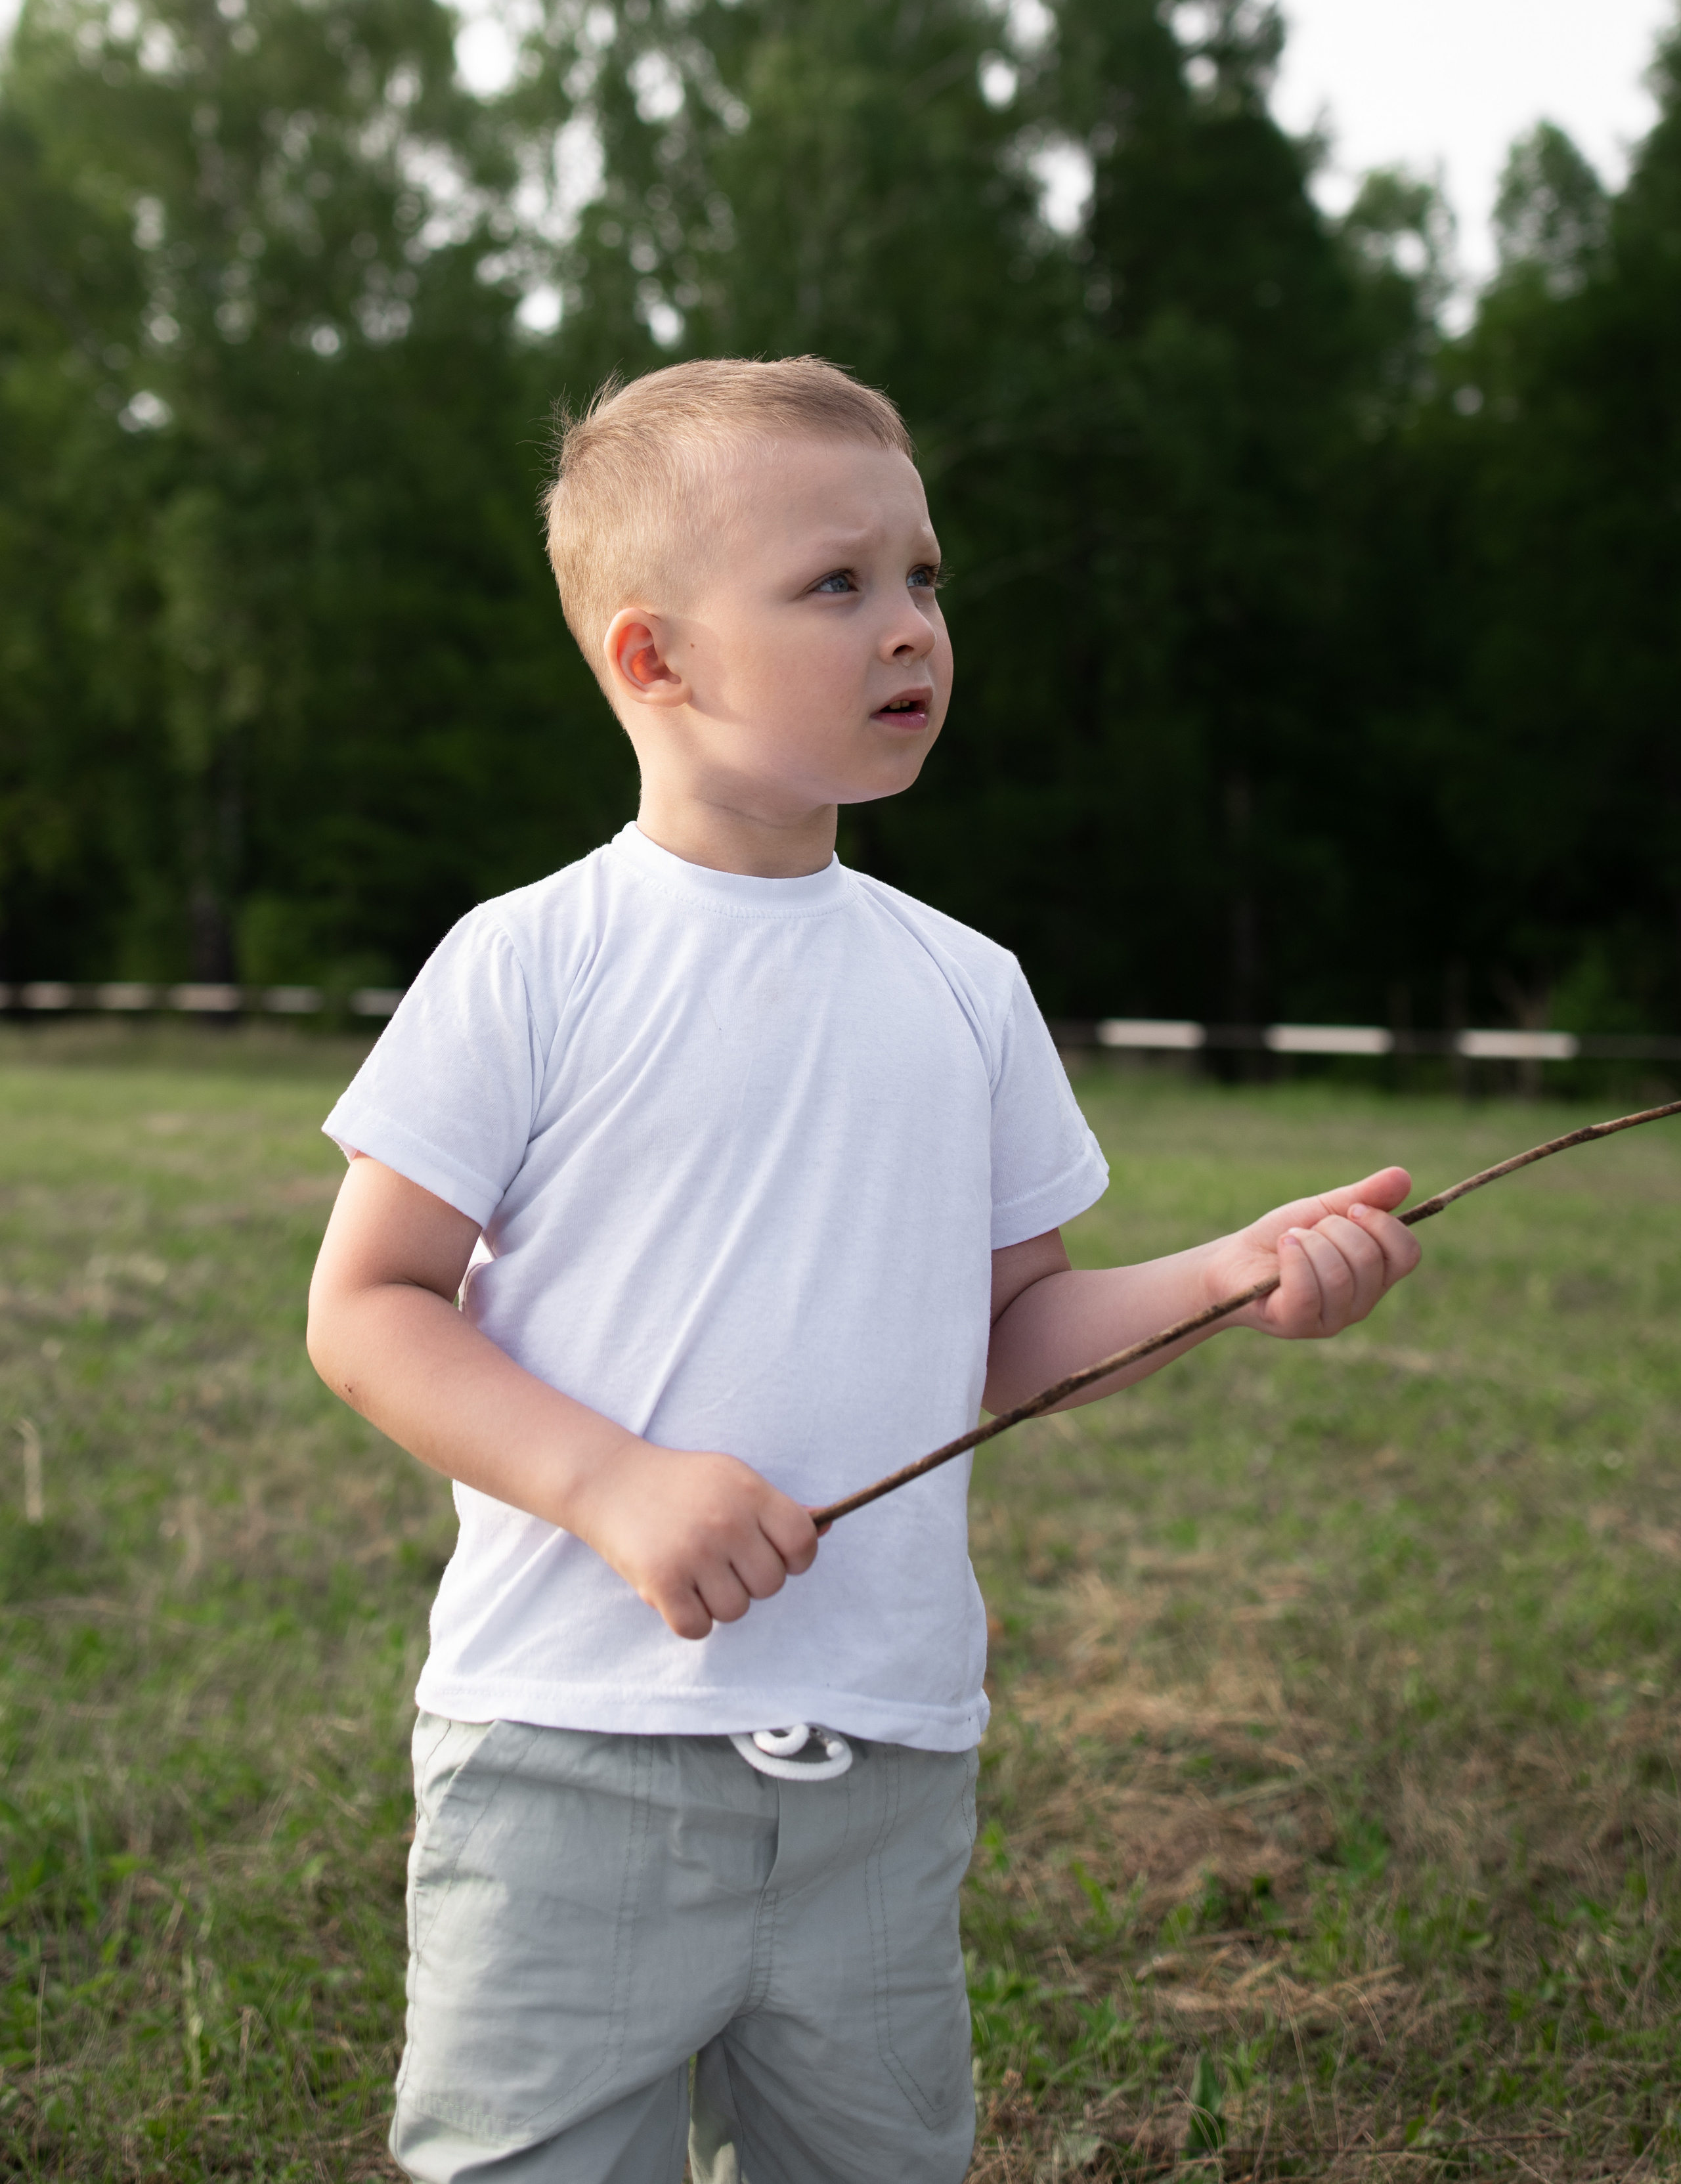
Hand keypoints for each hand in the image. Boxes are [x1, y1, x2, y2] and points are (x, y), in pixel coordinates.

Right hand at [566, 1440, 819, 1640]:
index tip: (771, 1553)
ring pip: (736, 1610)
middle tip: (722, 1559)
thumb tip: (828, 1526)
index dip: (794, 1558)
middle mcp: (726, 1522)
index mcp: (750, 1492)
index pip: (803, 1543)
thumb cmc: (681, 1483)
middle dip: (751, 1580)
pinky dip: (691, 1618)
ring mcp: (693, 1553)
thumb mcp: (734, 1478)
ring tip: (697, 1571)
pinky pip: (699, 1628)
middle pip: (771, 1584)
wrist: (611, 1480)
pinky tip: (678, 1590)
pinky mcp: (661, 1582)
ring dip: (719, 1601)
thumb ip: (778, 1507)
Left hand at [1207, 1166, 1421, 1338]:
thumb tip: (1404, 1176)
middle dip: (1334, 1228)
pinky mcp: (1297, 1324)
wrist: (1234, 1260)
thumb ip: (1365, 1196)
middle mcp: (1361, 1303)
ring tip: (1291, 1239)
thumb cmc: (1283, 1237)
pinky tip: (1283, 1246)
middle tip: (1309, 1229)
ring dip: (1309, 1242)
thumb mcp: (1324, 1209)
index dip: (1382, 1224)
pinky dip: (1293, 1257)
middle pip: (1370, 1258)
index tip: (1352, 1208)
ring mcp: (1331, 1319)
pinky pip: (1308, 1290)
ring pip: (1338, 1274)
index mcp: (1376, 1276)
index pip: (1407, 1254)